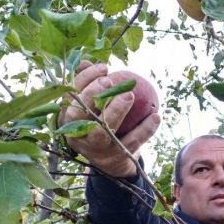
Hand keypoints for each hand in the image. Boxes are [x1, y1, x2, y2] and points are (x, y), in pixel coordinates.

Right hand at [58, 62, 160, 176]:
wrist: (112, 162)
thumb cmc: (99, 123)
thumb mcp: (90, 107)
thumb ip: (88, 85)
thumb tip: (85, 62)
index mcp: (68, 119)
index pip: (70, 97)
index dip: (85, 80)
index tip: (104, 67)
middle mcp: (79, 136)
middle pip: (79, 116)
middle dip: (92, 96)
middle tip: (110, 81)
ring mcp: (97, 149)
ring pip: (102, 132)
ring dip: (116, 112)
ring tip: (130, 95)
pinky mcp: (116, 157)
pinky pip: (131, 142)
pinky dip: (145, 129)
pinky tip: (155, 115)